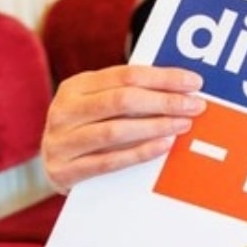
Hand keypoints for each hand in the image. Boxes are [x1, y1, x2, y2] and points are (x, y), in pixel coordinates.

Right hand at [42, 65, 206, 191]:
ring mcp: (61, 142)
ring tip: (184, 124)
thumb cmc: (88, 129)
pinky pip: (109, 162)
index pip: (126, 75)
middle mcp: (64, 111)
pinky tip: (164, 145)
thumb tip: (181, 87)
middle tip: (196, 106)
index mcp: (75, 86)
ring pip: (115, 131)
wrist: (51, 169)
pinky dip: (140, 152)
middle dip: (164, 101)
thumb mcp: (98, 104)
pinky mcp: (64, 171)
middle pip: (122, 100)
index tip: (194, 82)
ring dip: (155, 126)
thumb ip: (128, 93)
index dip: (163, 77)